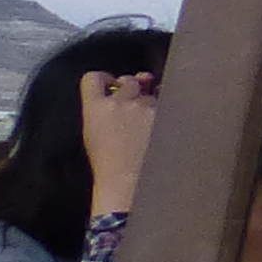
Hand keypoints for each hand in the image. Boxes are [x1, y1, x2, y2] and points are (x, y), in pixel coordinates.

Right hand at [78, 70, 160, 214]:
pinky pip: (168, 100)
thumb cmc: (110, 165)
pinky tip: (166, 124)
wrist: (131, 184)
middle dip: (132, 90)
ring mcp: (145, 106)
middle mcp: (121, 101)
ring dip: (151, 100)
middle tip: (134, 106)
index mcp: (95, 108)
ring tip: (150, 123)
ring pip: (151, 91)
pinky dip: (168, 108)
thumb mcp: (93, 134)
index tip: (110, 85)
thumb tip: (117, 93)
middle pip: (127, 80)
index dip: (104, 80)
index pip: (93, 78)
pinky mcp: (167, 113)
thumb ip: (101, 110)